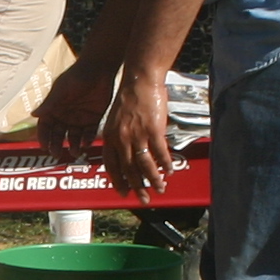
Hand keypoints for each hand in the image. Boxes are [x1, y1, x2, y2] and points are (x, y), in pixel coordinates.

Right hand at [34, 54, 120, 158]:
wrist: (99, 68)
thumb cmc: (76, 76)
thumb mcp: (61, 90)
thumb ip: (49, 104)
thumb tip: (33, 114)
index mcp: (54, 108)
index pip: (45, 126)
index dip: (43, 137)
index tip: (44, 146)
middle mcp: (65, 116)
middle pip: (58, 135)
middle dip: (57, 145)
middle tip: (57, 154)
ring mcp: (80, 118)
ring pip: (74, 137)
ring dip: (74, 145)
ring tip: (75, 152)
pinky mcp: (94, 119)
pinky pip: (90, 133)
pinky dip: (88, 139)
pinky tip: (86, 143)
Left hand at [99, 67, 174, 197]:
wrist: (140, 80)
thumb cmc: (129, 98)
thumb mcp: (115, 119)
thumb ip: (118, 137)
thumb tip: (126, 154)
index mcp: (110, 137)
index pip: (111, 166)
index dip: (118, 181)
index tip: (123, 192)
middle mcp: (122, 139)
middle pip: (129, 170)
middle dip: (137, 187)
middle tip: (143, 199)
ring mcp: (138, 135)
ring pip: (145, 165)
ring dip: (153, 179)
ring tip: (159, 189)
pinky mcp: (153, 130)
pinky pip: (160, 153)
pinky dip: (165, 164)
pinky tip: (169, 171)